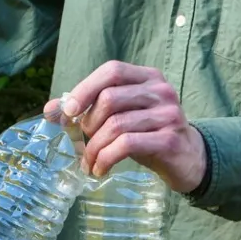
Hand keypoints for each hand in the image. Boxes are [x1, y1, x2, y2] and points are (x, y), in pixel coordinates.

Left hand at [44, 61, 206, 192]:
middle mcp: (160, 91)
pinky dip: (106, 158)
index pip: (112, 70)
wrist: (189, 159)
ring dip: (94, 148)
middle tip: (82, 143)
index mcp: (148, 77)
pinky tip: (100, 169)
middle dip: (88, 124)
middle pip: (110, 98)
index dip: (85, 88)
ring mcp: (168, 115)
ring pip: (116, 125)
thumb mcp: (122, 117)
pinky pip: (127, 144)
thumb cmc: (150, 134)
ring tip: (88, 163)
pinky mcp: (169, 140)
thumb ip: (91, 109)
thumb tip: (51, 109)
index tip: (67, 111)